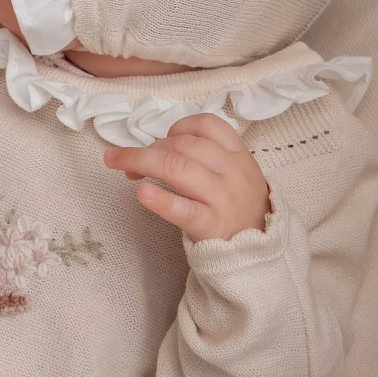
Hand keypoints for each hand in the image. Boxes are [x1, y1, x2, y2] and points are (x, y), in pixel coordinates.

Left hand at [103, 113, 270, 241]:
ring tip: (119, 166)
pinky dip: (161, 200)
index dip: (177, 127)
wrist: (258, 252)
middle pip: (184, 145)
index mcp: (238, 155)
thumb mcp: (233, 173)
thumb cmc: (236, 207)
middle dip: (150, 148)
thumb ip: (204, 156)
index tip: (161, 140)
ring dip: (141, 161)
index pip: (207, 124)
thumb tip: (154, 148)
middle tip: (128, 160)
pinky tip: (142, 194)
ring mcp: (223, 199)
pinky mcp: (212, 226)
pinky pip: (185, 210)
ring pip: (178, 168)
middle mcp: (232, 172)